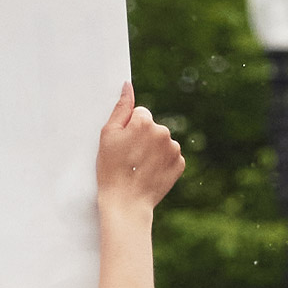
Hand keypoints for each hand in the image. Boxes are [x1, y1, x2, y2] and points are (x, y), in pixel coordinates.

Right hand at [96, 84, 184, 214]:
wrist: (126, 201)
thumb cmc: (111, 169)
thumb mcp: (108, 135)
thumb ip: (120, 108)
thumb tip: (127, 86)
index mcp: (144, 122)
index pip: (140, 114)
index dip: (129, 128)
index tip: (123, 143)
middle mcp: (163, 132)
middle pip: (152, 127)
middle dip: (142, 137)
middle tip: (129, 157)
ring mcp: (174, 148)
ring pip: (162, 141)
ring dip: (153, 149)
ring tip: (138, 166)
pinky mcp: (180, 163)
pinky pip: (170, 156)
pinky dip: (161, 162)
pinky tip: (150, 172)